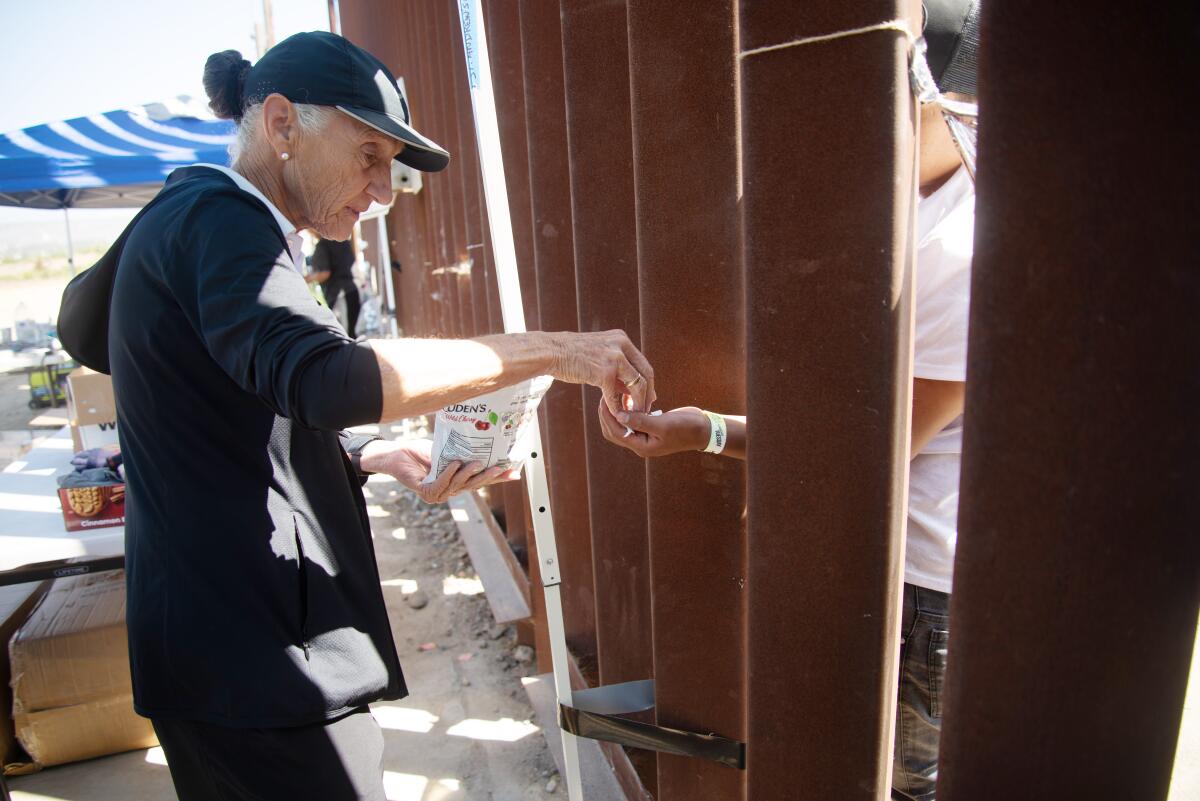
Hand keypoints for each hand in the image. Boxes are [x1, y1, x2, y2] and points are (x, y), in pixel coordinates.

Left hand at [360, 439, 519, 504]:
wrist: (397, 454)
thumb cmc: (421, 452)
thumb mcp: (448, 451)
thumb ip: (464, 454)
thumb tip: (486, 447)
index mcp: (456, 482)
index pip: (480, 481)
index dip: (497, 478)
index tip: (514, 473)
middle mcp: (449, 491)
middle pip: (472, 486)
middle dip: (487, 477)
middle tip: (500, 468)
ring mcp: (437, 494)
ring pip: (458, 486)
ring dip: (468, 474)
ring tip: (477, 462)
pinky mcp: (425, 492)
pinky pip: (441, 484)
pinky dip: (449, 474)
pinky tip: (455, 464)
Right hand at [551, 330, 655, 416]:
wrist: (551, 351)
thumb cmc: (572, 354)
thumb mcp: (599, 355)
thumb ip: (617, 369)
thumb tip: (631, 390)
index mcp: (621, 339)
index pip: (643, 363)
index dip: (648, 382)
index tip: (647, 396)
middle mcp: (621, 345)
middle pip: (646, 373)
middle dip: (648, 394)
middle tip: (646, 408)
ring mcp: (614, 358)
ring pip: (637, 385)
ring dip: (637, 403)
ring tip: (634, 415)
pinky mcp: (604, 373)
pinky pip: (615, 396)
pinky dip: (617, 408)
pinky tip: (616, 416)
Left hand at [597, 401, 709, 457]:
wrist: (704, 429)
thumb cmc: (686, 428)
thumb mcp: (664, 424)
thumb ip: (641, 420)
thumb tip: (619, 415)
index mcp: (642, 446)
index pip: (616, 432)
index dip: (607, 416)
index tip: (604, 399)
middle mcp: (640, 443)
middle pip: (614, 430)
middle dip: (607, 414)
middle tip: (605, 394)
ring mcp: (644, 436)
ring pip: (622, 425)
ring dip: (616, 411)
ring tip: (615, 393)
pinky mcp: (649, 427)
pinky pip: (632, 420)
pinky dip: (627, 409)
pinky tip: (629, 396)